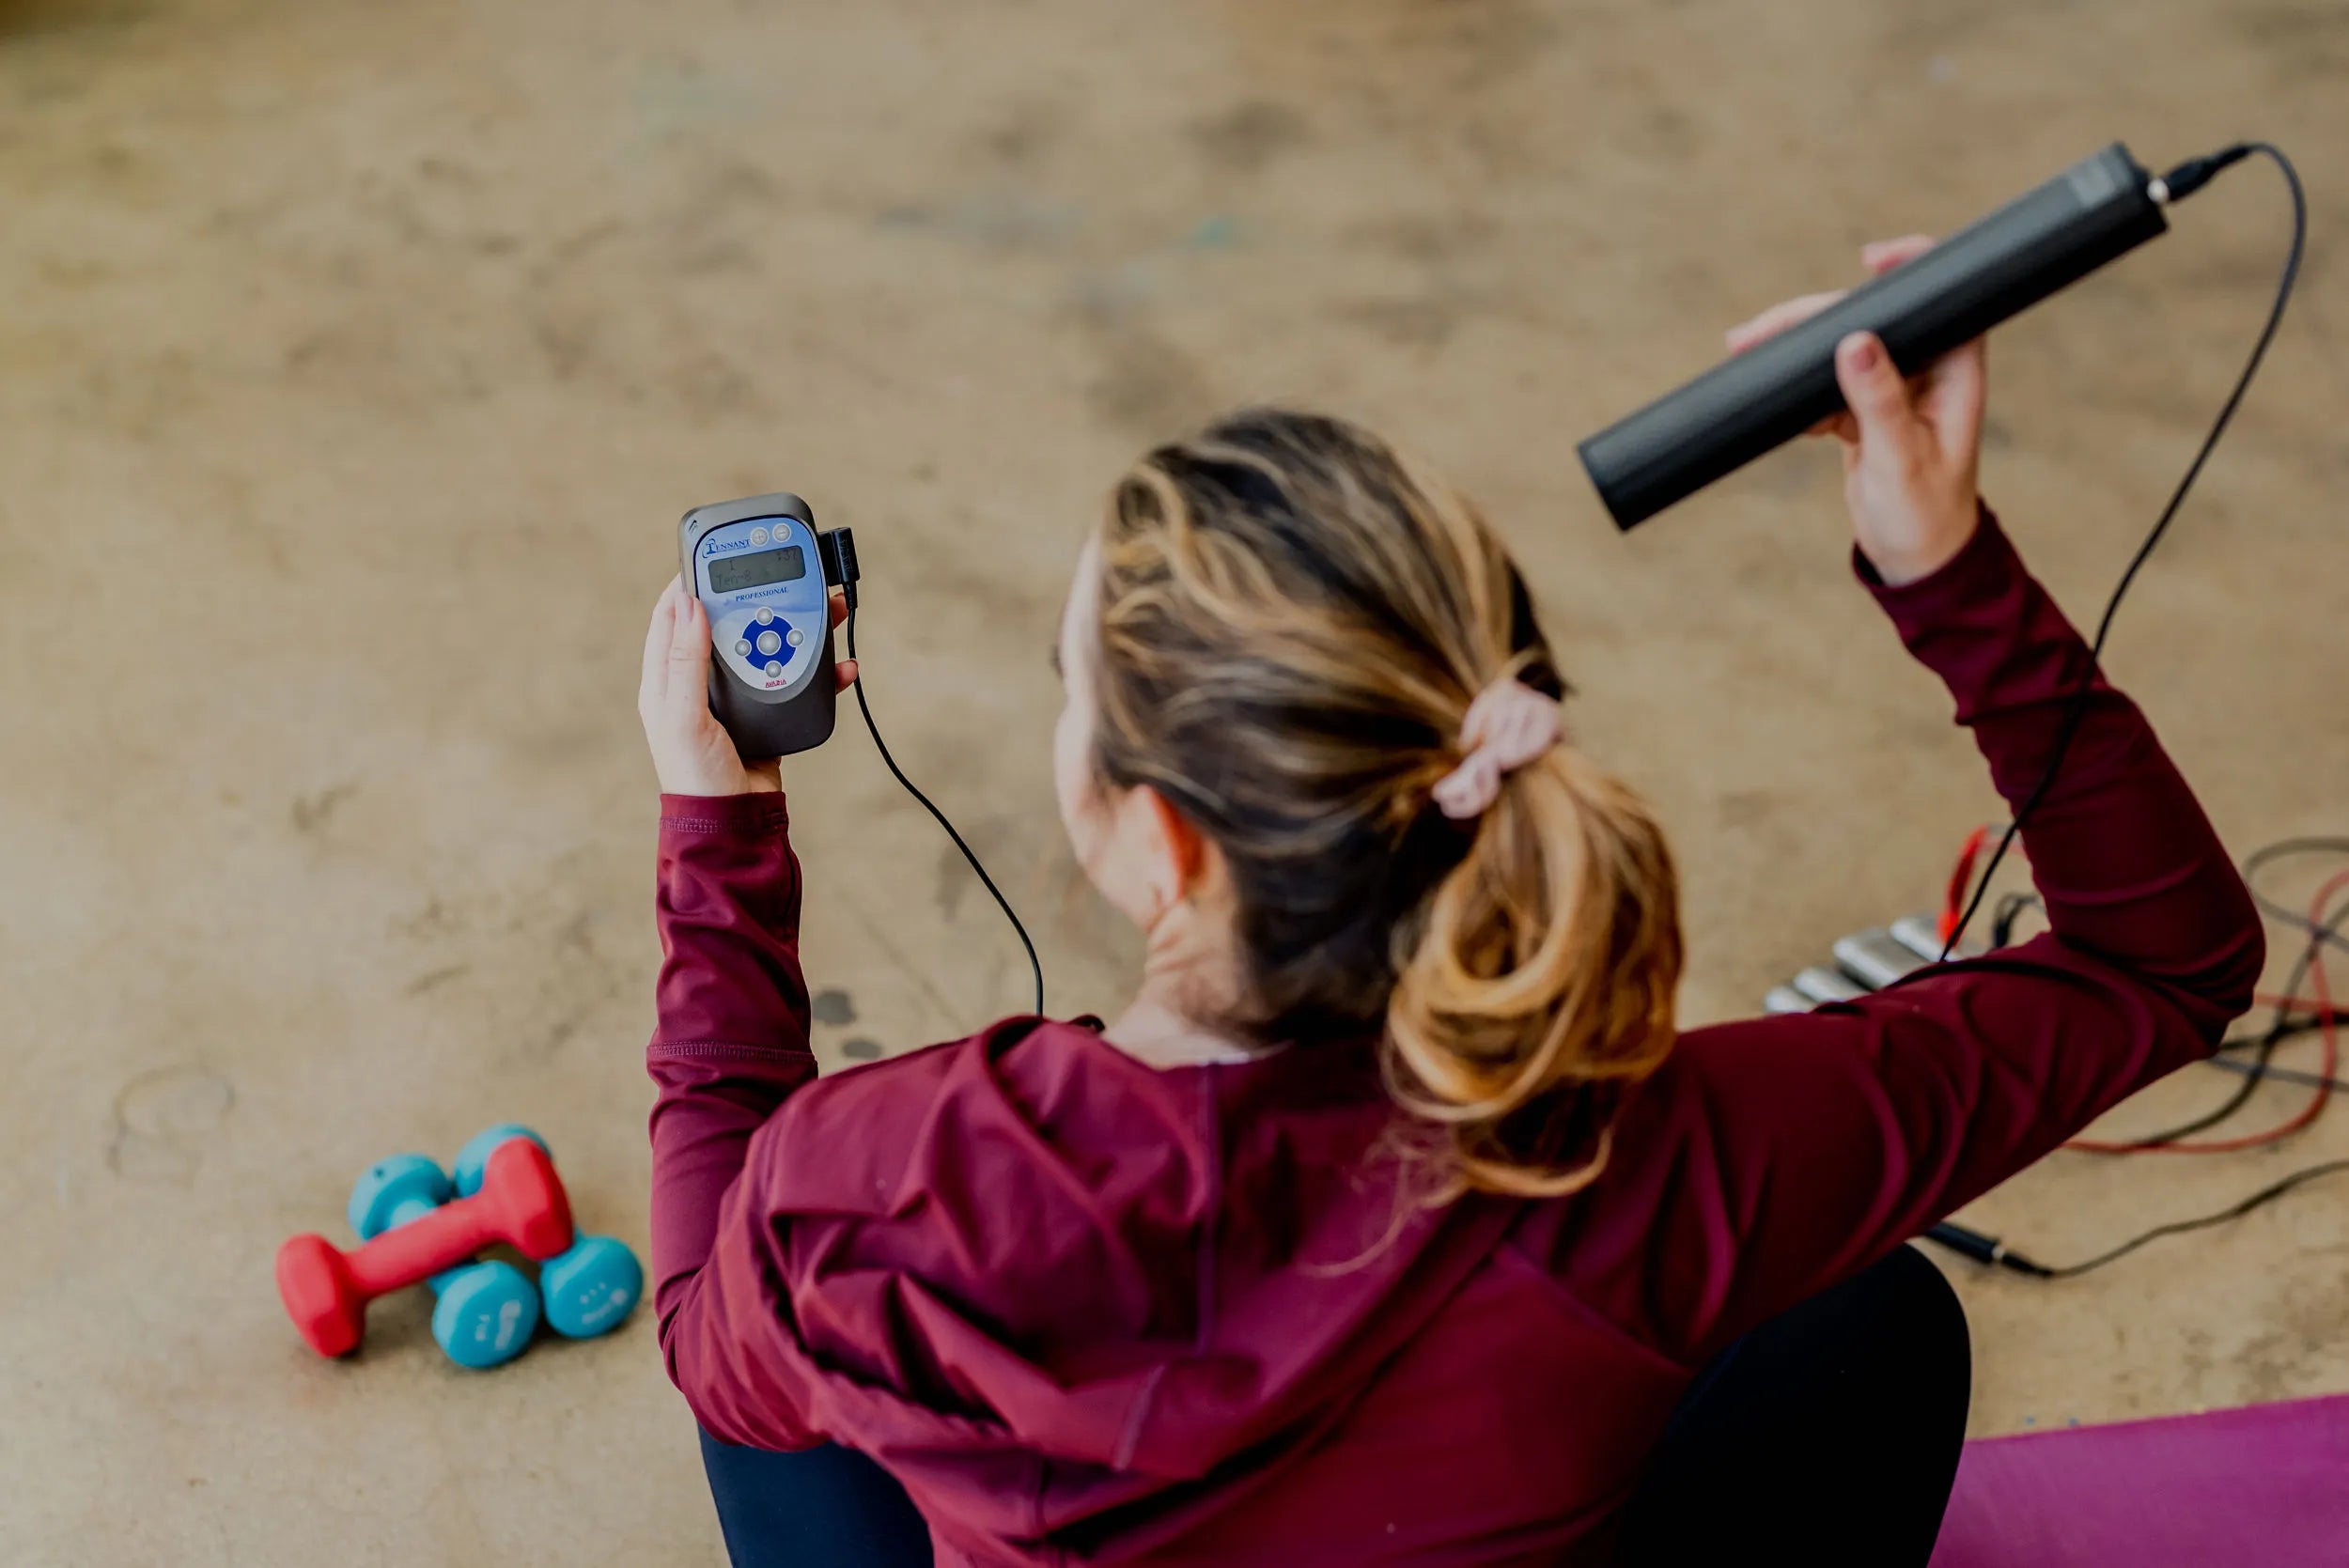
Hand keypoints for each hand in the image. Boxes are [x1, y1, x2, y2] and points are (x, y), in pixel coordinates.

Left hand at [637, 578, 857, 796]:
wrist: (734, 826)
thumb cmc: (697, 779)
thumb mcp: (684, 717)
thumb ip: (687, 661)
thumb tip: (688, 604)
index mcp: (666, 680)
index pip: (672, 615)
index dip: (692, 583)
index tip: (720, 557)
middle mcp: (698, 684)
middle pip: (729, 624)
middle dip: (760, 597)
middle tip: (791, 577)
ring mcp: (734, 699)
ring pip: (767, 646)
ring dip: (797, 627)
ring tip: (828, 610)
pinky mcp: (766, 714)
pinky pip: (793, 680)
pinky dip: (819, 671)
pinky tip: (840, 666)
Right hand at [1725, 235, 1984, 585]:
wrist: (1912, 560)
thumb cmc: (1924, 514)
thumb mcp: (1899, 459)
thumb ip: (1879, 402)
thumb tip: (1856, 341)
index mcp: (1955, 372)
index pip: (1941, 299)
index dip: (1911, 268)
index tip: (1869, 259)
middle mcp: (1927, 372)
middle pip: (1871, 320)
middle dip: (1814, 318)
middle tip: (1760, 329)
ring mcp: (1893, 391)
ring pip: (1840, 349)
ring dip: (1795, 351)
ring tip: (1746, 350)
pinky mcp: (1863, 412)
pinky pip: (1826, 385)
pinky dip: (1799, 393)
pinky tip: (1783, 412)